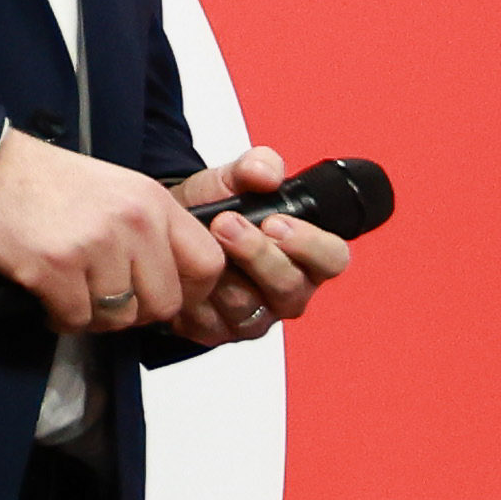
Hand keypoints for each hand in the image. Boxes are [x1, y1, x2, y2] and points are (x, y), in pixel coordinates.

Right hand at [0, 124, 224, 335]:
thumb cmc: (42, 182)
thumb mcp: (116, 191)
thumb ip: (151, 232)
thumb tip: (174, 285)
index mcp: (153, 201)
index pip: (208, 264)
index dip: (192, 293)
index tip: (167, 298)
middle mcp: (133, 222)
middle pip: (165, 303)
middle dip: (137, 311)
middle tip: (107, 298)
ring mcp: (95, 245)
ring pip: (120, 317)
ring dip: (94, 315)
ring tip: (72, 290)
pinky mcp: (55, 268)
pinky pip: (76, 320)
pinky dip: (60, 317)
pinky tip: (46, 295)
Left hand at [158, 146, 346, 347]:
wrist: (167, 231)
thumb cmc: (211, 210)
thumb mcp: (230, 179)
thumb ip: (254, 166)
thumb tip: (269, 173)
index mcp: (306, 255)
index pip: (333, 259)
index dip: (310, 244)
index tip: (276, 221)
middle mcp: (288, 290)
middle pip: (290, 286)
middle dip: (257, 253)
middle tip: (226, 223)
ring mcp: (256, 315)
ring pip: (249, 306)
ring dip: (223, 273)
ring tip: (202, 240)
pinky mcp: (221, 333)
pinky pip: (213, 323)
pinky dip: (197, 294)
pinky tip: (186, 271)